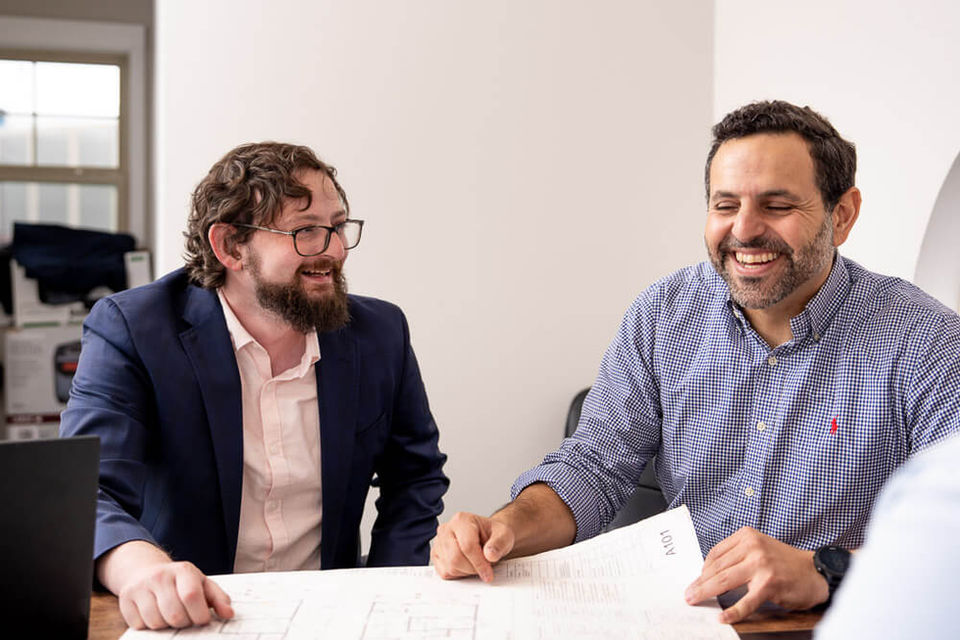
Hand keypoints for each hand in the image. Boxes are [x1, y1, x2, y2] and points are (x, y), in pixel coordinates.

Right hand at [98, 540, 234, 629]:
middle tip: (186, 617)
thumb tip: (229, 614)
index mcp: (183, 570)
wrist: (146, 572)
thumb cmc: (180, 582)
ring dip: (167, 625)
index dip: (199, 615)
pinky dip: (149, 626)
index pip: (192, 596)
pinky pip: (140, 625)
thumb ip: (218, 598)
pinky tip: (155, 614)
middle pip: (175, 614)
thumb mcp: (202, 583)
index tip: (202, 620)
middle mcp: (160, 576)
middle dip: (184, 623)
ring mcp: (140, 587)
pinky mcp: (125, 599)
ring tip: (170, 614)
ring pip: (157, 622)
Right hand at [431, 512, 515, 581]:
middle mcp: (446, 529)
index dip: (479, 563)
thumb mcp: (504, 535)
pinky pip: (445, 573)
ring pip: (450, 567)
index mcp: (461, 520)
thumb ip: (499, 543)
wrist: (488, 537)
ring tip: (477, 563)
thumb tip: (490, 555)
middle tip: (485, 569)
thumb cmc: (494, 534)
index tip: (489, 574)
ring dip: (467, 572)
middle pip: (455, 558)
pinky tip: (467, 565)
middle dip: (473, 568)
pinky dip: (458, 574)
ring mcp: (439, 543)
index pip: (467, 546)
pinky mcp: (436, 556)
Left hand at [684, 527, 828, 623]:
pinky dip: (732, 612)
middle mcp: (752, 547)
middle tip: (689, 594)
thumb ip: (738, 556)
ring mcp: (761, 565)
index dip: (703, 569)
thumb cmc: (785, 563)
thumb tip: (710, 573)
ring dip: (706, 593)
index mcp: (747, 536)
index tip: (695, 580)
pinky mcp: (769, 584)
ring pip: (724, 581)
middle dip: (700, 583)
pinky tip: (722, 618)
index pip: (716, 553)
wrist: (815, 572)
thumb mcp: (759, 548)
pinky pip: (745, 601)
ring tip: (695, 601)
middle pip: (717, 568)